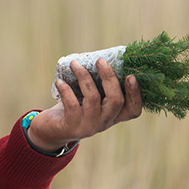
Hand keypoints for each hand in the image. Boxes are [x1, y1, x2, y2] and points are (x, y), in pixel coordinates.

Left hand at [26, 58, 141, 151]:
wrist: (53, 130)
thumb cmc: (75, 107)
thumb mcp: (91, 98)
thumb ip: (99, 85)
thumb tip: (101, 58)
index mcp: (114, 115)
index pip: (133, 110)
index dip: (135, 94)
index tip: (131, 76)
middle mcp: (105, 122)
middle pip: (116, 100)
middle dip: (109, 77)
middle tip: (100, 60)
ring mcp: (90, 126)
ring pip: (93, 98)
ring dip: (84, 77)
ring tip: (74, 63)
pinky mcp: (73, 127)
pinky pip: (72, 105)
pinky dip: (66, 90)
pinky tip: (59, 81)